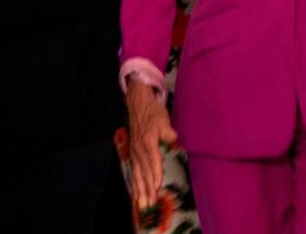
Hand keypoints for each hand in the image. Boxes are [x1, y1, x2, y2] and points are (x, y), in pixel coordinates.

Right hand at [126, 80, 177, 210]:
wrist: (138, 103)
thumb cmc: (153, 112)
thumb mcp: (163, 120)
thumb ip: (168, 133)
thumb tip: (173, 141)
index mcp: (148, 141)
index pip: (153, 161)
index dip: (156, 174)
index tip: (158, 187)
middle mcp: (139, 149)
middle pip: (144, 171)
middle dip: (147, 188)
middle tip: (150, 202)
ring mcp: (134, 151)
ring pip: (137, 173)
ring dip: (139, 189)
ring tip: (141, 202)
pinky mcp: (132, 152)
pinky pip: (133, 170)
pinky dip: (134, 182)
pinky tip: (135, 192)